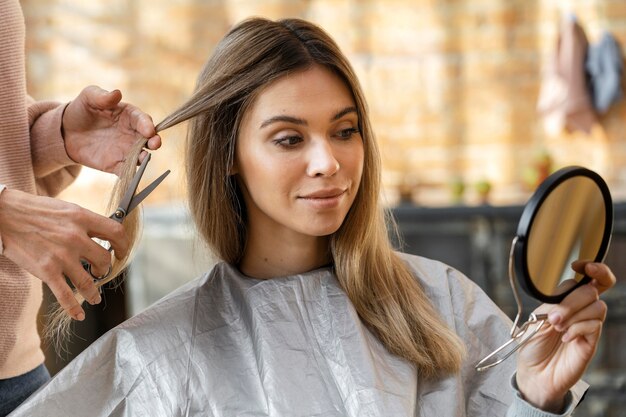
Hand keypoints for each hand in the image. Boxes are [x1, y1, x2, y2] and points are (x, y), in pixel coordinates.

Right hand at [0, 189, 128, 320]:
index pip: (116, 232)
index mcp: (82, 218)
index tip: (121, 252)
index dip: (123, 245)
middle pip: (105, 259)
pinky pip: (65, 295)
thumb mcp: (67, 209)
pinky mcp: (46, 270)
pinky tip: (78, 315)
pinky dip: (73, 308)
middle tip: (101, 272)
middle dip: (105, 269)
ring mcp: (61, 255)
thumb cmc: (36, 211)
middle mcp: (75, 237)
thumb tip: (104, 235)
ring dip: (94, 292)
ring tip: (95, 297)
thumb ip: (86, 222)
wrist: (3, 215)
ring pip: (88, 281)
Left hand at [62, 86, 161, 175]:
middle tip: (155, 144)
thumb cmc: (82, 110)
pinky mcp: (116, 164)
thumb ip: (103, 96)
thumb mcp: (89, 98)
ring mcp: (126, 150)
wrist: (67, 131)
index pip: (142, 119)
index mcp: (129, 116)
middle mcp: (132, 134)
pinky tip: (130, 175)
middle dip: (154, 141)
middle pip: (148, 139)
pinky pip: (126, 170)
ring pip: (140, 156)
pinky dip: (130, 174)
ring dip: (144, 158)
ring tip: (143, 158)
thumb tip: (117, 93)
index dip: (147, 124)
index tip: (149, 130)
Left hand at [516, 262, 614, 411]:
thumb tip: (568, 291)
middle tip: (554, 317)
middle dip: (572, 301)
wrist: (533, 373)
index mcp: (566, 300)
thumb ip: (554, 303)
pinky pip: (594, 325)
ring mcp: (587, 326)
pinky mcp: (591, 341)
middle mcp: (580, 311)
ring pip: (597, 306)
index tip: (579, 265)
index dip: (592, 268)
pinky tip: (565, 337)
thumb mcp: (537, 318)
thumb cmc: (533, 345)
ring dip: (574, 314)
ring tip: (558, 328)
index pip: (588, 279)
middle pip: (591, 290)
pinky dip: (578, 328)